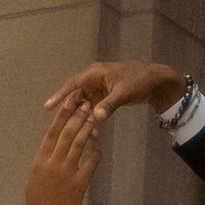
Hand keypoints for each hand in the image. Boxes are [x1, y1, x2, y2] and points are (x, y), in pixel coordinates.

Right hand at [23, 99, 104, 204]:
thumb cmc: (39, 203)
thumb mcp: (35, 178)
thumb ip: (43, 161)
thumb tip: (52, 145)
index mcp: (40, 161)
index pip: (51, 133)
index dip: (61, 116)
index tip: (69, 102)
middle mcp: (53, 164)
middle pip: (66, 134)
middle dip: (77, 116)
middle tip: (86, 103)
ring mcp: (67, 173)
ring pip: (78, 145)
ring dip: (87, 129)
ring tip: (93, 118)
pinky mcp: (80, 184)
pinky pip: (91, 164)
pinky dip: (96, 154)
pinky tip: (99, 147)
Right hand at [43, 57, 185, 123]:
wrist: (156, 82)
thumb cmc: (139, 81)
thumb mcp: (124, 92)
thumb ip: (109, 104)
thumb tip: (95, 117)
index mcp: (95, 73)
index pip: (72, 84)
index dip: (60, 96)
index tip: (48, 107)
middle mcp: (93, 80)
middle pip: (75, 95)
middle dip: (69, 110)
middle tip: (60, 125)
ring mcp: (99, 89)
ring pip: (83, 104)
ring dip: (81, 116)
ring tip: (75, 131)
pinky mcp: (105, 97)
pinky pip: (93, 108)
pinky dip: (91, 118)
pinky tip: (91, 132)